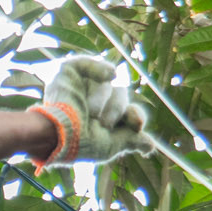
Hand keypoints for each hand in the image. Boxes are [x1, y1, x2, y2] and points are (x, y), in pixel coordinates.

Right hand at [30, 55, 150, 169]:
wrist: (61, 136)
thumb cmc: (82, 144)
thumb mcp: (112, 145)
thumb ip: (132, 140)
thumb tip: (150, 146)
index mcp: (103, 117)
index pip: (128, 110)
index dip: (134, 115)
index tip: (137, 124)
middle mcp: (93, 100)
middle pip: (121, 95)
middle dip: (116, 110)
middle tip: (102, 123)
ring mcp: (81, 85)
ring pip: (107, 84)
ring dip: (102, 100)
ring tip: (89, 113)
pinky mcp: (69, 71)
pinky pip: (90, 63)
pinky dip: (100, 69)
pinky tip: (109, 76)